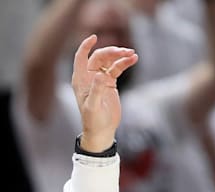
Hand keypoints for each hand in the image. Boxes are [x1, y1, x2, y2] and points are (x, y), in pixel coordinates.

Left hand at [71, 36, 136, 151]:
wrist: (102, 131)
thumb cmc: (93, 121)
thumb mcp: (93, 106)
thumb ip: (96, 90)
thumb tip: (101, 75)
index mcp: (80, 80)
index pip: (81, 57)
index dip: (86, 46)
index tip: (95, 37)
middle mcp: (89, 77)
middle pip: (99, 57)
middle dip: (111, 52)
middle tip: (124, 52)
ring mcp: (100, 79)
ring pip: (109, 61)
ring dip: (120, 56)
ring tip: (132, 55)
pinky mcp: (109, 82)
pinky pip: (117, 68)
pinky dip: (125, 63)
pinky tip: (134, 59)